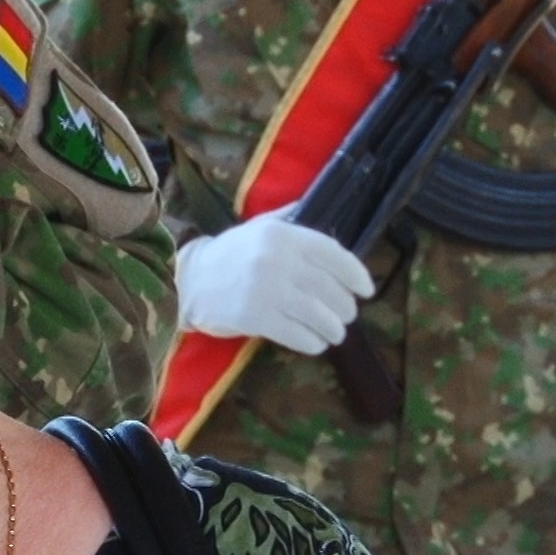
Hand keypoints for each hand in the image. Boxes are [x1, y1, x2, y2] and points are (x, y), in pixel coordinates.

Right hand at [175, 206, 374, 354]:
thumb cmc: (230, 254)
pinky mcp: (255, 317)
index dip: (356, 275)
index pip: (333, 254)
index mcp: (283, 234)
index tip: (367, 290)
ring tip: (334, 332)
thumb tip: (324, 212)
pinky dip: (313, 342)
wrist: (189, 280)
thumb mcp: (259, 227)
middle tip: (347, 315)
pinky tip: (315, 342)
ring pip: (319, 315)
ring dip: (333, 328)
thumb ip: (292, 219)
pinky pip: (298, 334)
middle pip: (330, 289)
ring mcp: (266, 290)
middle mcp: (277, 259)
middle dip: (345, 307)